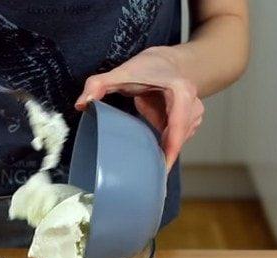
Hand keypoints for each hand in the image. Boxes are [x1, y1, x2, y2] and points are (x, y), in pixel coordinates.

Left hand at [75, 47, 204, 169]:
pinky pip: (177, 140)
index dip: (171, 150)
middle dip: (163, 157)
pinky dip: (164, 145)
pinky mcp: (190, 123)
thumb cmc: (148, 67)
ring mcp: (194, 115)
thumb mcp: (121, 72)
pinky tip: (154, 147)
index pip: (178, 126)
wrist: (168, 62)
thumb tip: (82, 104)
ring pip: (178, 141)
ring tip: (148, 160)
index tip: (162, 169)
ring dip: (162, 149)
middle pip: (178, 139)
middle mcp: (193, 105)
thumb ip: (99, 84)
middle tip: (147, 176)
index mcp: (180, 92)